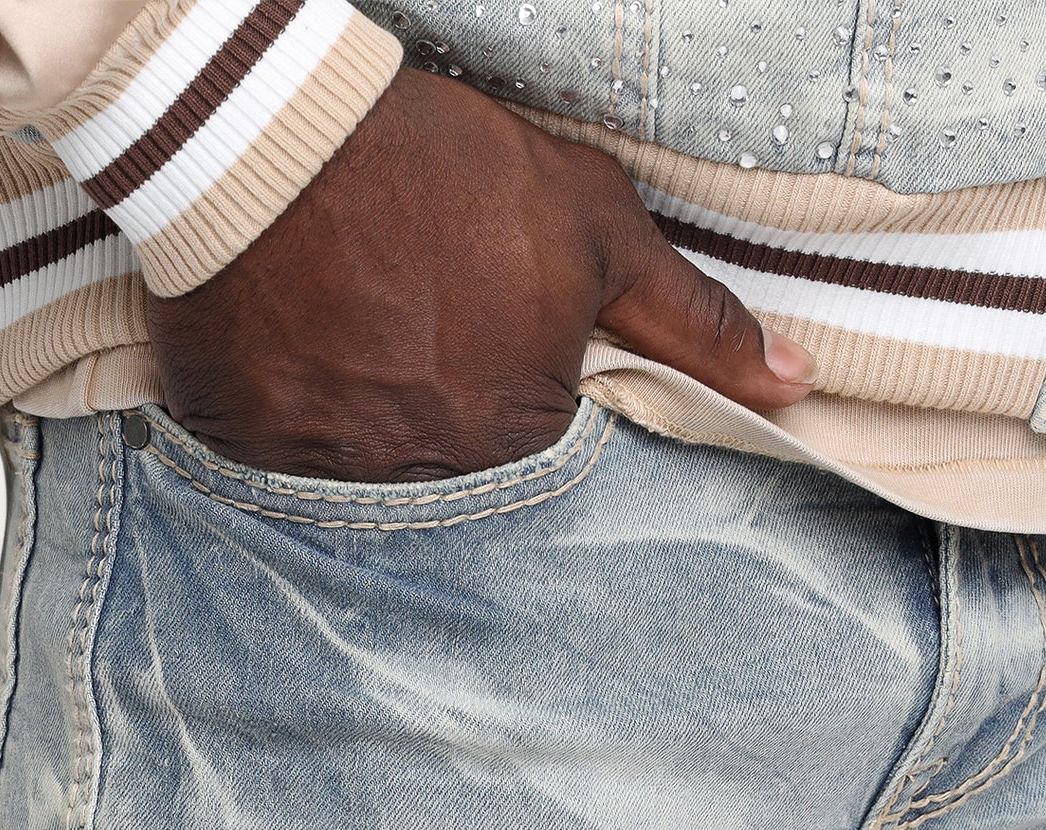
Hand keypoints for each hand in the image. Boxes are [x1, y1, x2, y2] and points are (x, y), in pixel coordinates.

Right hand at [145, 67, 815, 481]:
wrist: (276, 134)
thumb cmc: (446, 172)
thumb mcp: (591, 225)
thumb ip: (692, 317)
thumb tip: (794, 384)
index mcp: (519, 438)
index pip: (530, 443)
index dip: (501, 370)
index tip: (469, 318)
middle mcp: (432, 479)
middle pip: (450, 461)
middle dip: (434, 395)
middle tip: (405, 306)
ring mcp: (336, 474)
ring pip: (368, 462)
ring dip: (362, 407)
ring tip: (346, 316)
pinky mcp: (251, 451)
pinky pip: (283, 455)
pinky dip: (288, 406)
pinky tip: (292, 338)